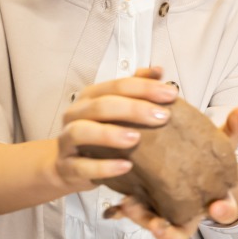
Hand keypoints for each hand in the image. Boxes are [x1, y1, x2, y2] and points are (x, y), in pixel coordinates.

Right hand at [52, 66, 177, 192]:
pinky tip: (126, 166)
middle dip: (133, 109)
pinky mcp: (66, 167)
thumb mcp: (117, 110)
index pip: (118, 86)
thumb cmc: (101, 134)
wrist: (70, 167)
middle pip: (101, 105)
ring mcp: (66, 141)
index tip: (171, 95)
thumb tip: (158, 71)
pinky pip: (81, 166)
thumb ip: (136, 89)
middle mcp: (75, 114)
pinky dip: (103, 167)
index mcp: (90, 97)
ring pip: (81, 131)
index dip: (145, 88)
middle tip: (162, 117)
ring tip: (136, 139)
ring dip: (109, 134)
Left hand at [107, 105, 237, 238]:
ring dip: (142, 220)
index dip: (223, 211)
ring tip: (129, 206)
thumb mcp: (222, 142)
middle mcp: (190, 212)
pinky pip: (136, 214)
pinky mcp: (147, 206)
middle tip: (158, 227)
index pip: (224, 211)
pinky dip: (127, 211)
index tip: (218, 207)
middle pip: (181, 232)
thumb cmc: (208, 155)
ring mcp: (167, 212)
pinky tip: (119, 201)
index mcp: (215, 200)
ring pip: (155, 226)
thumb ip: (233, 127)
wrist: (190, 162)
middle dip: (169, 232)